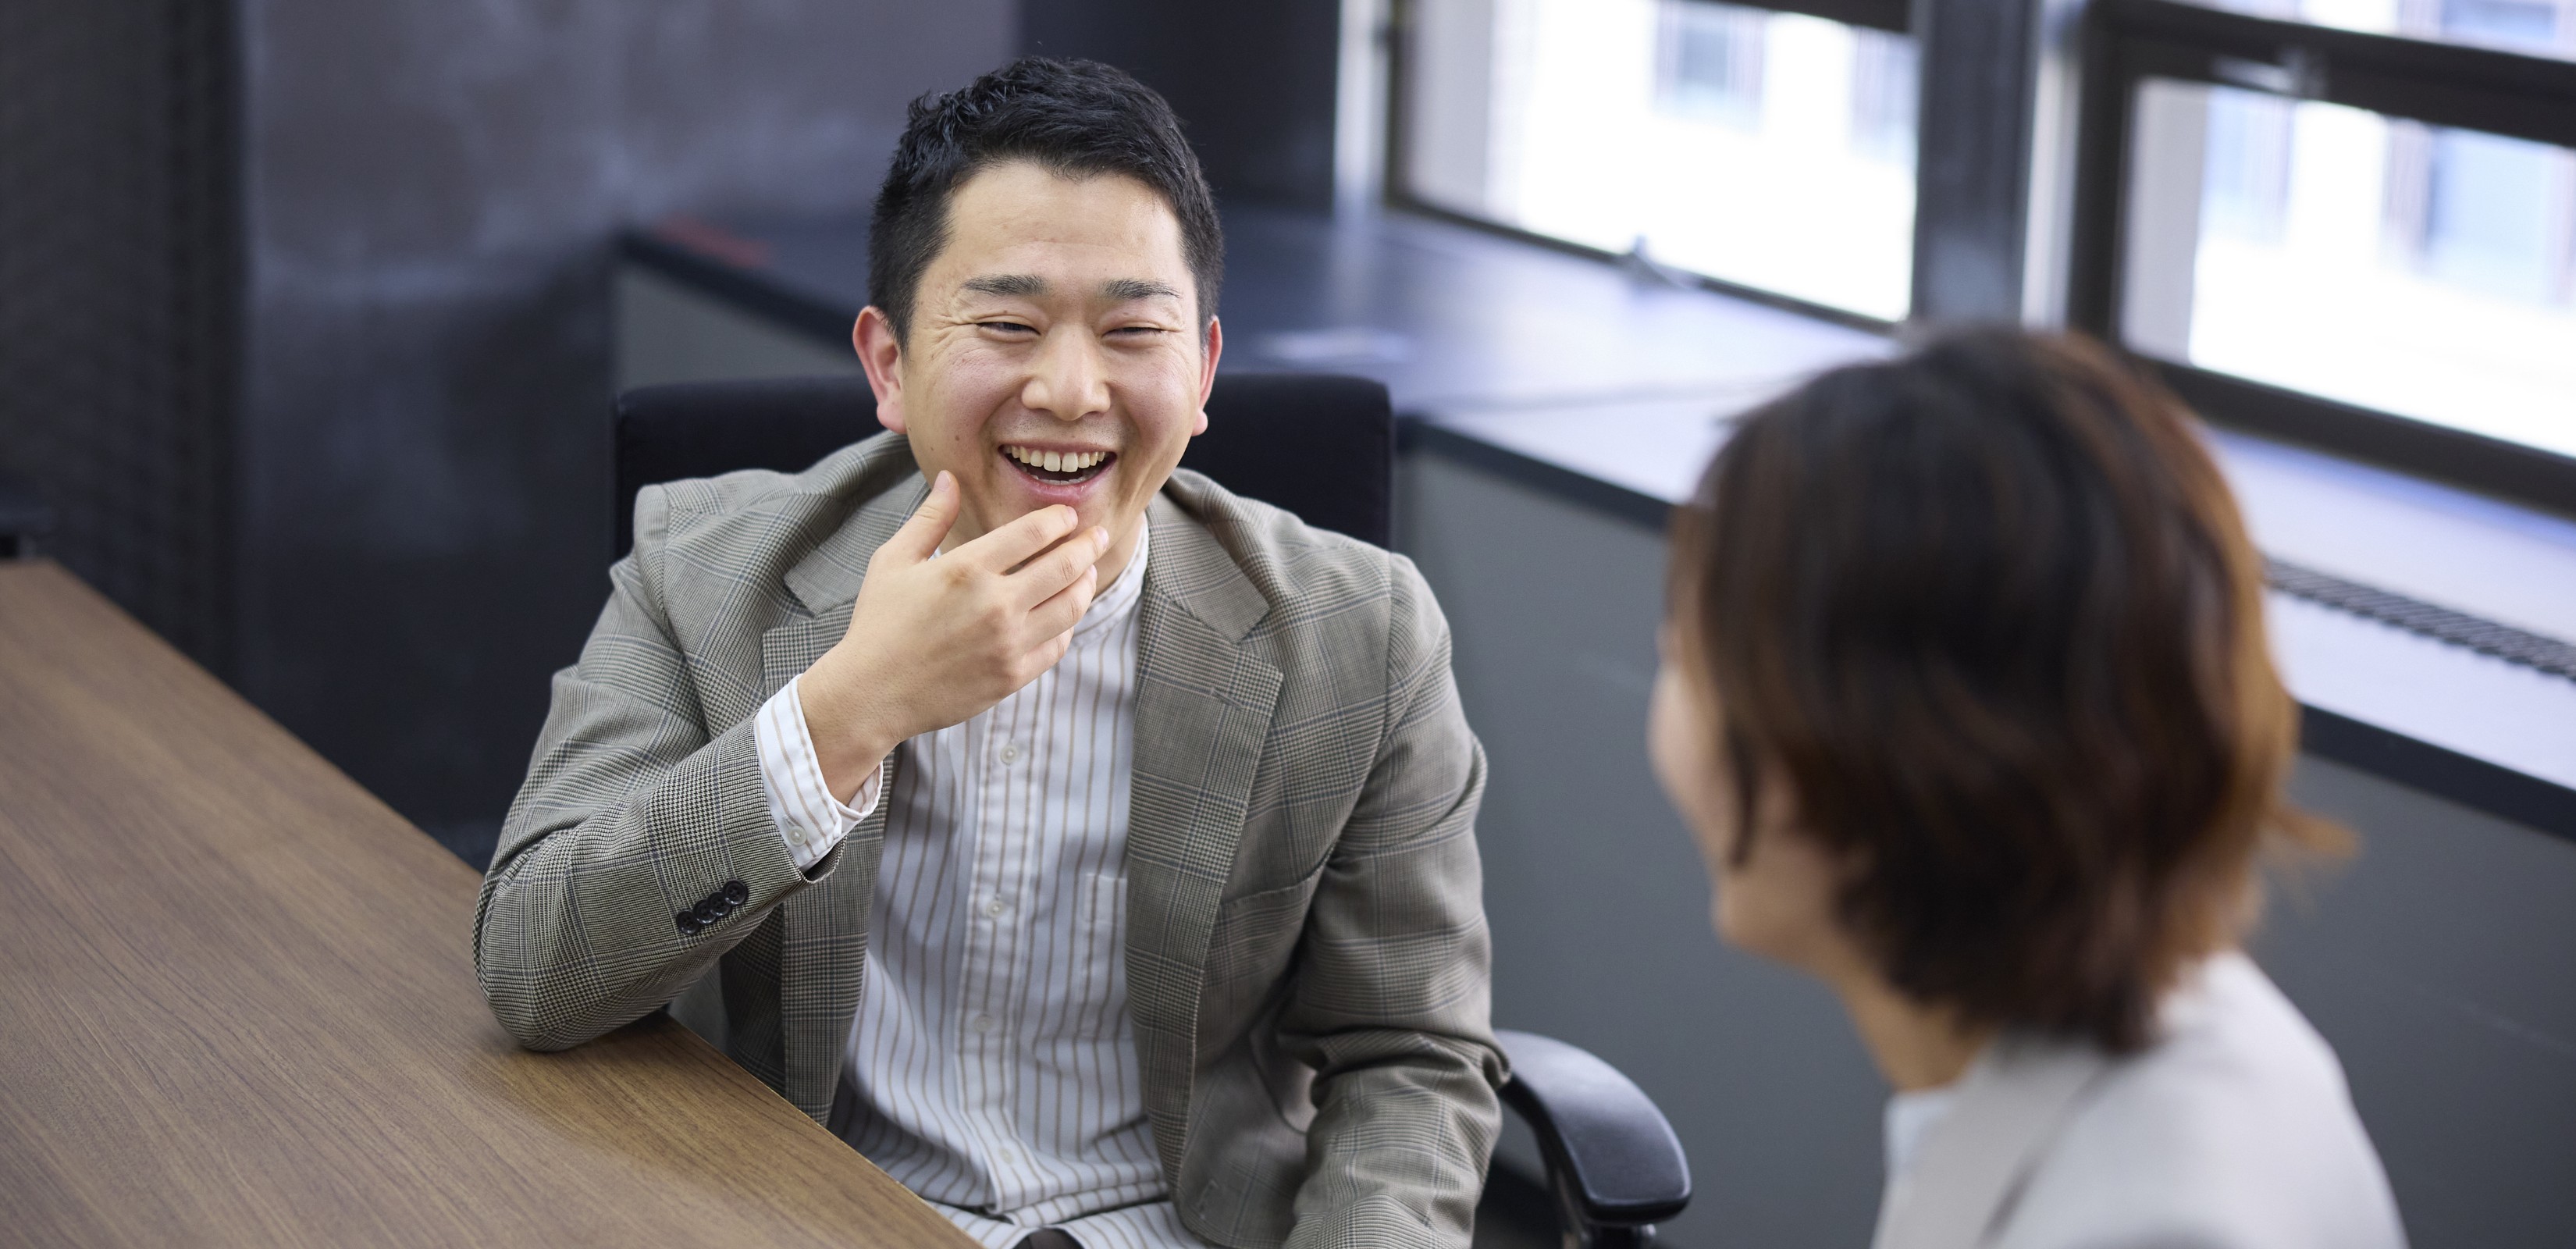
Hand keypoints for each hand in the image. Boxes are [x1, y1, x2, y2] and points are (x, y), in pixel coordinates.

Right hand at [796, 471, 1106, 798]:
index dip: (1059, 519)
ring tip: (1088, 570)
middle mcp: (995, 604)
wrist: (872, 693)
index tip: (1067, 515)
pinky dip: (1068, 624)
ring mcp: (1008, 643)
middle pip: (1064, 565)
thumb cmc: (879, 623)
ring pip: (1071, 606)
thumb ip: (930, 517)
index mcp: (967, 568)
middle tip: (1098, 534)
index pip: (1035, 532)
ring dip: (1086, 582)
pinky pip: (1058, 644)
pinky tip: (1065, 612)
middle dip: (1088, 544)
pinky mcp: (1013, 676)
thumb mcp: (894, 560)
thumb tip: (949, 478)